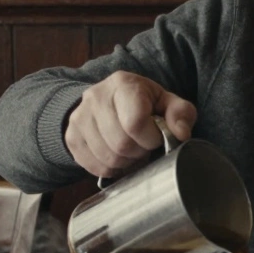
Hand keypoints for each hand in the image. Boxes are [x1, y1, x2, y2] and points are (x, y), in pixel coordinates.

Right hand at [64, 71, 196, 177]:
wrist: (106, 101)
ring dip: (126, 162)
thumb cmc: (142, 103)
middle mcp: (96, 97)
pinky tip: (118, 156)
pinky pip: (95, 166)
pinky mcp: (72, 137)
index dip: (151, 138)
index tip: (156, 138)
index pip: (135, 122)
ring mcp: (79, 118)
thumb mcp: (166, 101)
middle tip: (144, 146)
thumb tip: (181, 133)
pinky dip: (112, 168)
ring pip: (108, 158)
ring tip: (132, 150)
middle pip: (121, 144)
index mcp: (123, 85)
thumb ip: (180, 114)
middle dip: (139, 152)